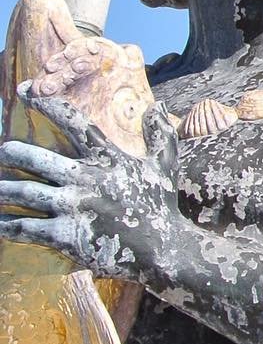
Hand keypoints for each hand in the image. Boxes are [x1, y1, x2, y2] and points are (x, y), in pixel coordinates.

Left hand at [0, 87, 183, 280]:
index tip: (28, 93)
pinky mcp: (65, 235)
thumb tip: (157, 105)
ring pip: (24, 192)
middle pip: (37, 158)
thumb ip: (159, 134)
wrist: (162, 249)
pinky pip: (26, 227)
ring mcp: (73, 207)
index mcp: (107, 160)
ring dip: (1, 189)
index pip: (74, 124)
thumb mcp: (165, 166)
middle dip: (13, 153)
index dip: (49, 106)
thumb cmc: (162, 206)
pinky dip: (7, 225)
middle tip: (2, 151)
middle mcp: (85, 179)